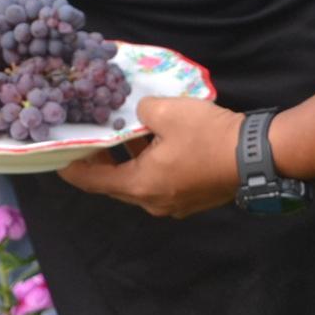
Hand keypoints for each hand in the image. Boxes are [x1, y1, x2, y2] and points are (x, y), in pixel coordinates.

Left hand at [56, 97, 241, 217]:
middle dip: (99, 161)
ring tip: (120, 131)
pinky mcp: (191, 199)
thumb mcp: (167, 112)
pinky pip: (159, 182)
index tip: (56, 155)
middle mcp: (153, 203)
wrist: (257, 157)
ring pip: (139, 182)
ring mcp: (174, 204)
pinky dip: (149, 163)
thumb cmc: (208, 136)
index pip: (92, 182)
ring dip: (127, 160)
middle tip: (89, 136)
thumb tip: (140, 113)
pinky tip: (153, 139)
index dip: (71, 168)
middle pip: (115, 184)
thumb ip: (142, 110)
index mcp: (140, 186)